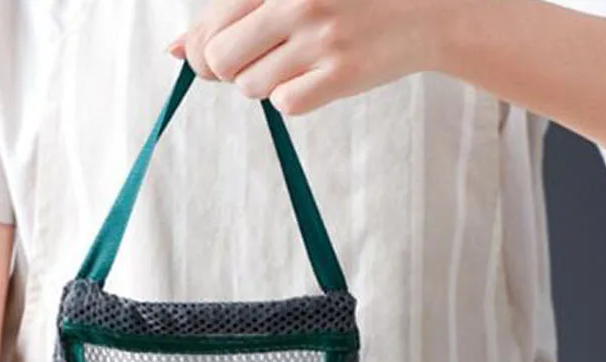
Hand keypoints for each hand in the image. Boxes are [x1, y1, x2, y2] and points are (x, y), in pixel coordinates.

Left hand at [171, 0, 458, 113]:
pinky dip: (294, 98)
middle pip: (219, 61)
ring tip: (298, 62)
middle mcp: (297, 1)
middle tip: (258, 62)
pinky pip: (285, 106)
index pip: (209, 25)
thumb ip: (235, 12)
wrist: (431, 8)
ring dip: (265, 84)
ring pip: (251, 87)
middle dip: (229, 70)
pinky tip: (317, 77)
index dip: (202, 50)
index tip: (220, 55)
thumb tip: (174, 50)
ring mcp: (320, 40)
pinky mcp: (341, 77)